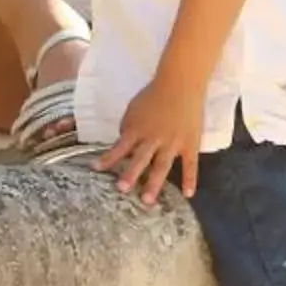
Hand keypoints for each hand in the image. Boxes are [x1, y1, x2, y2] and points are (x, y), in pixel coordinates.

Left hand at [95, 79, 202, 204]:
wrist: (180, 84)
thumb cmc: (154, 96)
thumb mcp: (133, 110)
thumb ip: (128, 129)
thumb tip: (122, 146)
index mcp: (137, 129)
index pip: (119, 146)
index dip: (107, 158)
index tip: (95, 169)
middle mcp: (154, 138)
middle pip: (140, 159)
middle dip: (130, 174)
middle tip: (121, 190)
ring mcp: (173, 142)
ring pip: (162, 165)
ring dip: (154, 183)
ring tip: (147, 200)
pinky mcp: (190, 144)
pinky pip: (191, 164)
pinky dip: (190, 179)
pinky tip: (188, 195)